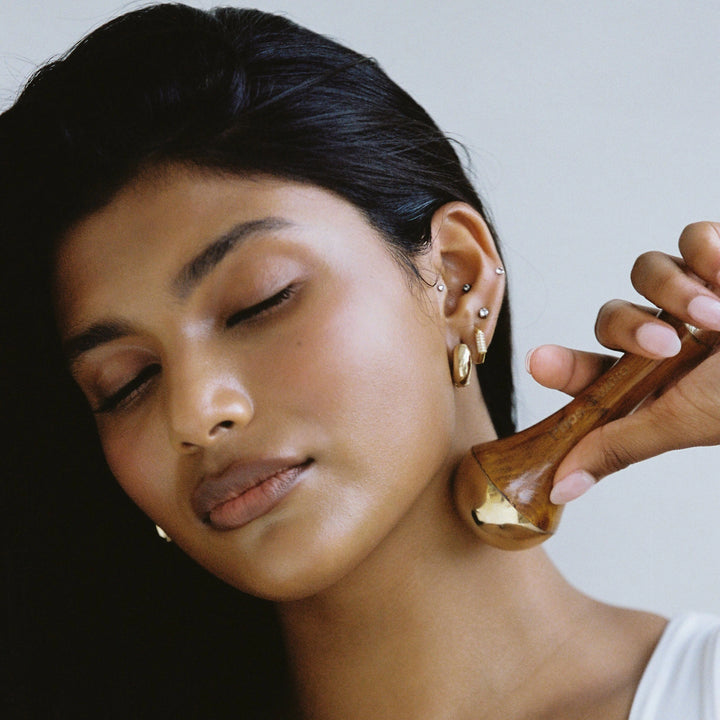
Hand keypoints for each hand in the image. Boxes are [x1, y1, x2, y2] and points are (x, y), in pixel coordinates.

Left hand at [525, 222, 719, 503]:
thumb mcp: (682, 420)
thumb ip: (618, 445)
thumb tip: (558, 491)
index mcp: (662, 383)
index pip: (595, 374)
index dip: (563, 368)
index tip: (538, 363)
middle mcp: (677, 338)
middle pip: (613, 316)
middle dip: (628, 326)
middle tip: (668, 344)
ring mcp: (703, 296)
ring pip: (646, 271)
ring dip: (674, 291)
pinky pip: (691, 237)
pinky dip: (706, 253)